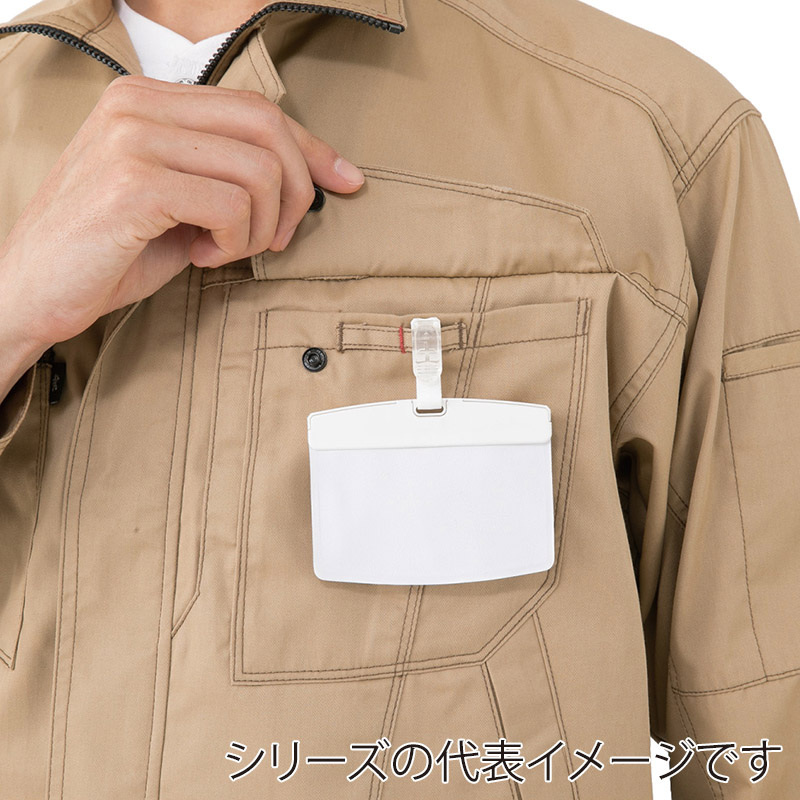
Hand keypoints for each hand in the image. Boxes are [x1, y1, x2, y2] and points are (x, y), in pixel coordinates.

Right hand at [0, 75, 364, 356]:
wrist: (33, 289)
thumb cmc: (109, 251)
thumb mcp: (179, 203)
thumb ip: (228, 178)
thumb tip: (306, 180)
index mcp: (150, 100)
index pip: (257, 109)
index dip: (312, 148)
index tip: (347, 181)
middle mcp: (140, 105)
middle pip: (269, 129)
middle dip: (296, 193)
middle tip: (276, 239)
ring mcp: (134, 138)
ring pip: (259, 171)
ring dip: (260, 227)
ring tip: (224, 250)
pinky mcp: (134, 182)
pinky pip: (232, 205)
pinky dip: (234, 241)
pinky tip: (202, 255)